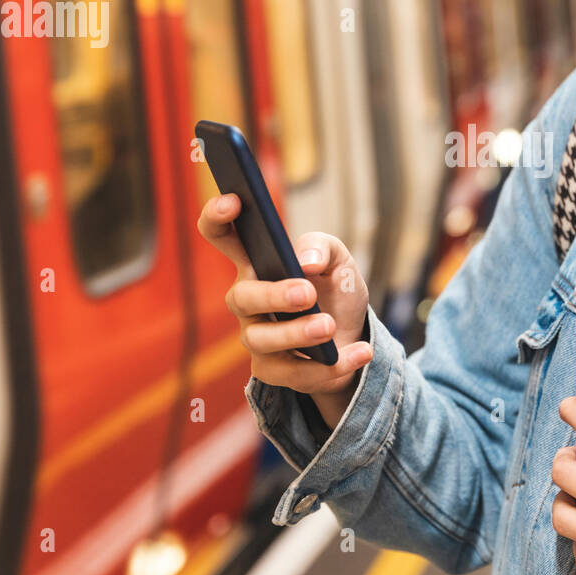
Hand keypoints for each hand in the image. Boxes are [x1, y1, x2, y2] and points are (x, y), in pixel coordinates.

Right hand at [197, 195, 371, 418]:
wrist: (354, 337)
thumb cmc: (334, 291)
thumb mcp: (338, 260)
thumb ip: (322, 247)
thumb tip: (306, 262)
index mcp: (257, 263)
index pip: (221, 235)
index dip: (217, 217)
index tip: (234, 201)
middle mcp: (247, 300)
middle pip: (243, 297)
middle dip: (273, 295)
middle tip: (306, 293)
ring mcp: (256, 337)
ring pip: (263, 340)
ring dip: (298, 334)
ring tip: (328, 327)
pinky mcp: (272, 370)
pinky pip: (294, 373)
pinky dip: (330, 365)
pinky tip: (358, 353)